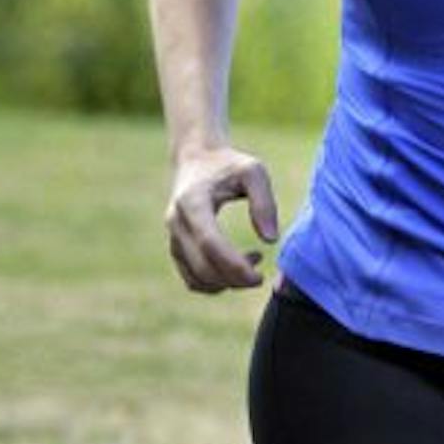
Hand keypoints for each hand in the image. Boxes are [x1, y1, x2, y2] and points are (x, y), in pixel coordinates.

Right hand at [165, 145, 280, 293]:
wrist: (197, 159)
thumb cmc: (229, 164)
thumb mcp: (254, 171)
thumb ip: (264, 202)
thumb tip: (270, 240)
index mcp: (193, 202)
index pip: (210, 243)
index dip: (235, 265)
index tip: (260, 276)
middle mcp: (177, 222)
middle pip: (202, 267)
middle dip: (234, 280)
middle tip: (260, 276)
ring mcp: (173, 237)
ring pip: (195, 279)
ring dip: (226, 284)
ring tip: (251, 263)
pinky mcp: (176, 248)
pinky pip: (192, 280)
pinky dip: (215, 284)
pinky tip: (235, 267)